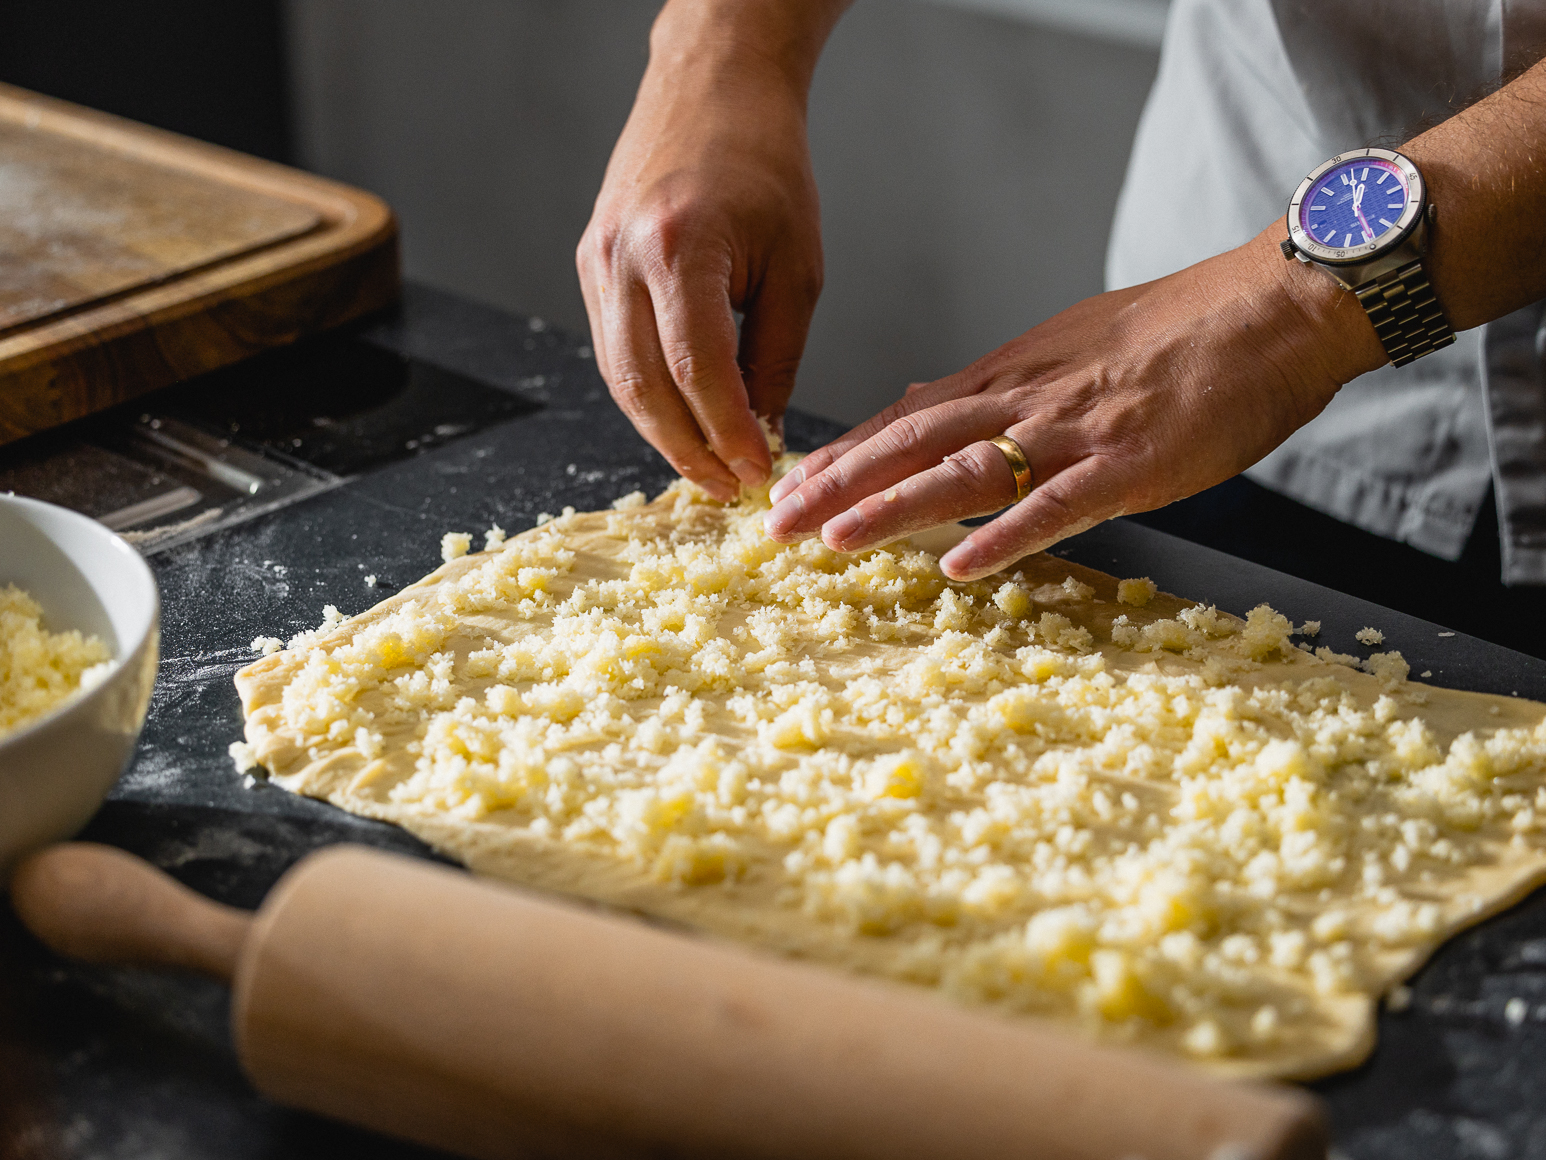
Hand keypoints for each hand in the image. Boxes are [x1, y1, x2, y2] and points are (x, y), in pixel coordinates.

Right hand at [577, 4, 837, 499]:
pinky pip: (613, 350)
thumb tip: (762, 430)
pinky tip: (681, 420)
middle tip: (728, 487)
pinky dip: (646, 395)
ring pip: (619, 377)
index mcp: (679, 248)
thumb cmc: (767, 166)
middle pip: (644, 387)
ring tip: (707, 467)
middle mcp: (622, 256)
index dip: (728, 433)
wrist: (712, 89)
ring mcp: (596, 261)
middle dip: (688, 450)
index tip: (758, 470)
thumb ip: (775, 356)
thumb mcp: (796, 268)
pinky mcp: (589, 265)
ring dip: (663, 433)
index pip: (697, 370)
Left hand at [763, 228, 1387, 580]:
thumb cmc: (1178, 332)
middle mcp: (1026, 398)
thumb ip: (992, 383)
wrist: (1272, 306)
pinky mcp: (1131, 465)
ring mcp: (1076, 431)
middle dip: (838, 482)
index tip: (788, 484)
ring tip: (831, 539)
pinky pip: (1058, 506)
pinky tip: (960, 568)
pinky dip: (1006, 537)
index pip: (907, 417)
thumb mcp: (1064, 345)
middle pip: (913, 442)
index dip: (844, 454)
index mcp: (1010, 374)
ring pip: (966, 470)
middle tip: (774, 523)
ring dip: (894, 506)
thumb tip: (921, 400)